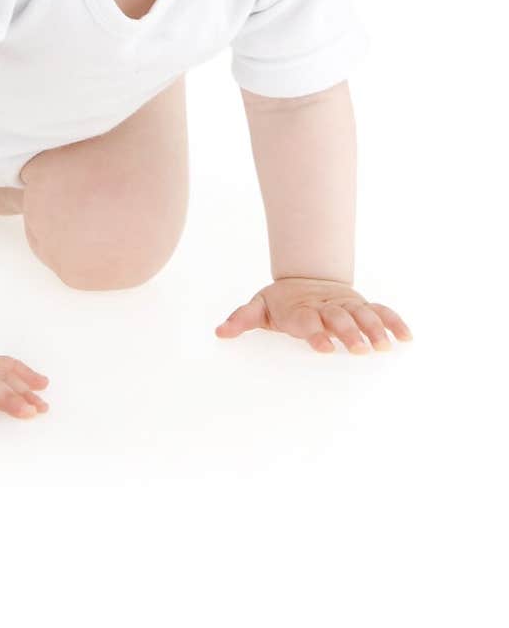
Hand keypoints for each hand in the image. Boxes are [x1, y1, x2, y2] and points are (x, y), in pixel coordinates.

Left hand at [215, 278, 412, 353]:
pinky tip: (408, 338)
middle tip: (359, 350)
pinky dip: (394, 322)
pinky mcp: (361, 305)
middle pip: (339, 318)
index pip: (307, 321)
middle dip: (349, 333)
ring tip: (385, 347)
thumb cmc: (281, 302)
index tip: (324, 347)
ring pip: (363, 315)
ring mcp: (345, 305)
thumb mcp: (259, 308)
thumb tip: (220, 333)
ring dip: (375, 329)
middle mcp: (326, 307)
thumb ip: (242, 319)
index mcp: (300, 310)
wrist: (306, 277)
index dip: (315, 333)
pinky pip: (381, 312)